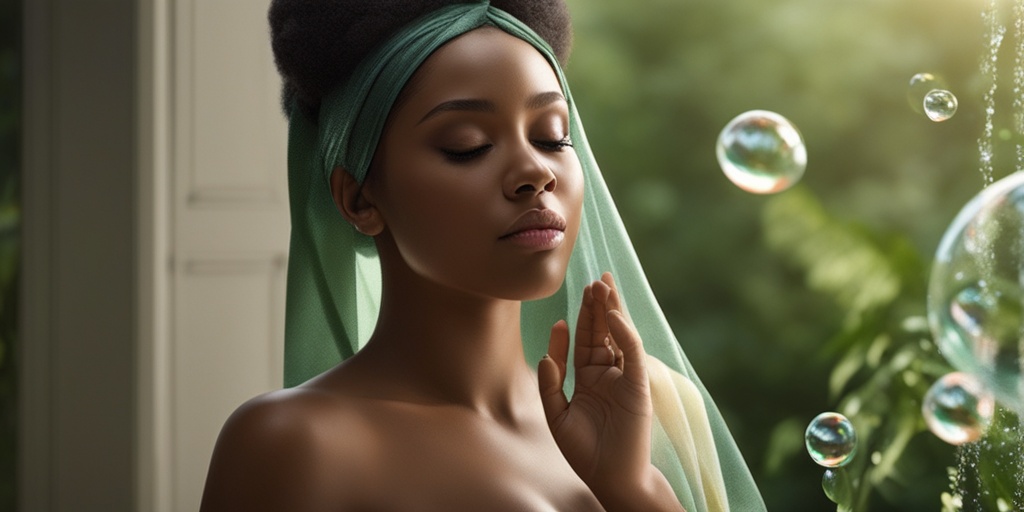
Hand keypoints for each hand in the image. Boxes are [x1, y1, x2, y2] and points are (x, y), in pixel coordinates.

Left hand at [538, 273, 682, 510]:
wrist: (611, 477)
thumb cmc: (585, 452)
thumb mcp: (558, 417)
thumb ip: (550, 386)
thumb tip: (545, 356)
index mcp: (589, 379)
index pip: (582, 344)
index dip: (573, 328)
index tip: (561, 320)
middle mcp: (608, 373)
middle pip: (602, 332)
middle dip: (597, 306)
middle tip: (594, 281)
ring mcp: (625, 377)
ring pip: (618, 335)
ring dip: (612, 310)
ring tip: (604, 284)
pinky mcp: (638, 385)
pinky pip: (632, 354)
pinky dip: (624, 334)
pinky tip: (613, 316)